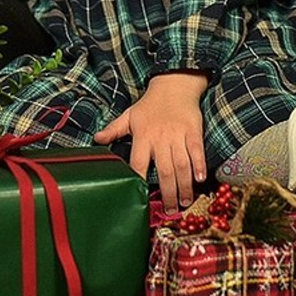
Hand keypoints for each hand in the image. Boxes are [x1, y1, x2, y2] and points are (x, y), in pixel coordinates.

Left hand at [95, 72, 208, 210]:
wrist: (174, 84)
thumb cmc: (150, 105)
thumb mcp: (129, 115)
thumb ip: (114, 129)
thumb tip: (96, 139)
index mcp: (143, 136)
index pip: (138, 163)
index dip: (139, 180)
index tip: (141, 197)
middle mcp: (160, 138)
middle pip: (165, 170)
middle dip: (168, 193)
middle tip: (170, 211)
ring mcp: (178, 135)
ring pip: (182, 165)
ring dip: (184, 186)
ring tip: (185, 202)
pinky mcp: (194, 131)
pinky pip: (197, 151)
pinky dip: (199, 165)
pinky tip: (200, 179)